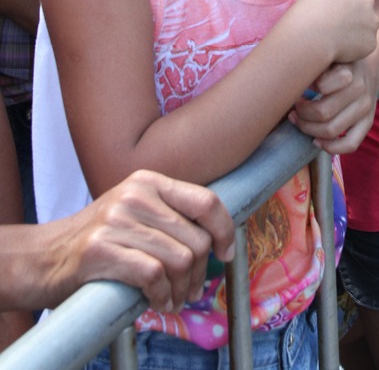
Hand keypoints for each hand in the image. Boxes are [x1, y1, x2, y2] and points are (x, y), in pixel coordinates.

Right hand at [45, 170, 233, 312]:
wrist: (45, 256)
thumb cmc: (99, 239)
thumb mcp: (135, 211)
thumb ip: (170, 216)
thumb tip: (217, 240)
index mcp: (149, 182)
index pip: (206, 201)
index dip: (224, 230)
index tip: (225, 254)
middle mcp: (135, 195)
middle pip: (196, 238)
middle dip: (200, 272)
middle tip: (192, 290)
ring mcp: (117, 220)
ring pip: (180, 259)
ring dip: (183, 289)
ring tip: (175, 300)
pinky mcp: (102, 250)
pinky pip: (155, 275)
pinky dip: (163, 296)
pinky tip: (158, 303)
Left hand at [290, 58, 378, 153]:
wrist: (370, 66)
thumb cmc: (340, 62)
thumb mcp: (330, 55)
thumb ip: (315, 65)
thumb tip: (290, 80)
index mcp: (348, 71)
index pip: (322, 86)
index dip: (304, 89)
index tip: (297, 86)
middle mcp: (359, 90)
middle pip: (323, 112)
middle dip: (302, 114)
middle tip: (294, 108)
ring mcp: (365, 108)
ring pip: (332, 130)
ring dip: (309, 129)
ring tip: (300, 120)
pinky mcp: (368, 122)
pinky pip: (350, 144)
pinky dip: (331, 147)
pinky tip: (316, 140)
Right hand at [292, 0, 378, 65]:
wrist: (311, 36)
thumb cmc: (307, 14)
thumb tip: (335, 1)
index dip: (342, 3)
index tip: (336, 11)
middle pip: (363, 7)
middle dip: (355, 15)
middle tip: (339, 26)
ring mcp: (371, 21)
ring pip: (366, 26)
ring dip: (356, 32)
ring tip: (336, 39)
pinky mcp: (371, 41)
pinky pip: (364, 45)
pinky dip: (355, 49)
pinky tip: (340, 49)